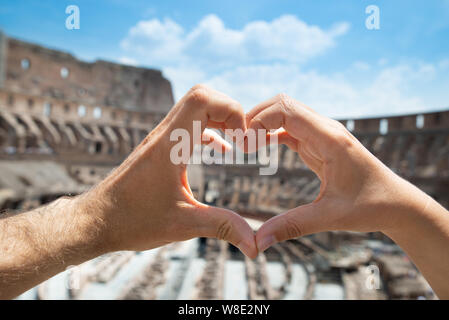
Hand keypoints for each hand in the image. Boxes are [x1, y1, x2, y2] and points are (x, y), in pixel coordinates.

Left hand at [78, 85, 256, 257]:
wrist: (96, 221)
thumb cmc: (133, 221)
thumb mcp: (183, 225)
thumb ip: (223, 227)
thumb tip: (256, 246)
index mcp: (170, 147)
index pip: (201, 100)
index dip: (231, 110)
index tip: (243, 141)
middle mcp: (164, 135)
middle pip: (201, 95)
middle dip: (229, 110)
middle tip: (243, 139)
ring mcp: (160, 139)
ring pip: (194, 107)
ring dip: (220, 118)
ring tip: (238, 142)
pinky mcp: (159, 147)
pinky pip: (189, 125)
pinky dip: (210, 130)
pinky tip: (222, 150)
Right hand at [247, 94, 423, 251]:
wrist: (397, 203)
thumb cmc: (371, 206)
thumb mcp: (330, 217)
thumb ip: (292, 226)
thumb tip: (257, 241)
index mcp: (330, 139)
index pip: (287, 109)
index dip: (259, 120)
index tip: (244, 145)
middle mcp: (326, 129)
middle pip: (283, 104)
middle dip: (256, 117)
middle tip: (239, 144)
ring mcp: (323, 134)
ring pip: (285, 113)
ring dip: (262, 124)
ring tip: (245, 146)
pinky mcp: (320, 144)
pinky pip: (290, 128)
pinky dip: (271, 133)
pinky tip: (259, 148)